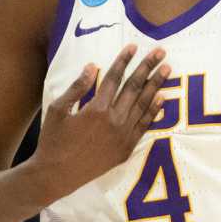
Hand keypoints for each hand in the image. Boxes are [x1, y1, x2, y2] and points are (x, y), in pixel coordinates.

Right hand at [30, 46, 171, 199]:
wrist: (57, 175)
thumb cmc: (53, 141)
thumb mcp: (58, 110)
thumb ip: (77, 87)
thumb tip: (92, 66)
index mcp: (96, 108)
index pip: (114, 78)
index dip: (124, 60)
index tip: (133, 46)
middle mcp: (113, 120)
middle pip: (134, 87)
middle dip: (148, 67)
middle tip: (160, 51)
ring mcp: (122, 136)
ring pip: (143, 104)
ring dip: (156, 85)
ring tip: (166, 69)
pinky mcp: (126, 149)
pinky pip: (144, 126)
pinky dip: (154, 111)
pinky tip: (162, 97)